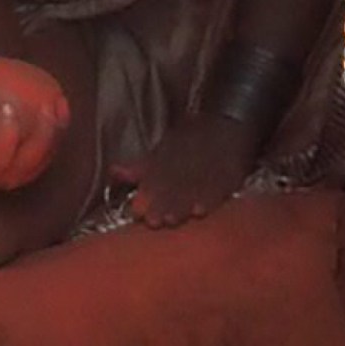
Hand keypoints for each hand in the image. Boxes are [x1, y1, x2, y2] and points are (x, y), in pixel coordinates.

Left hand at [116, 112, 259, 227]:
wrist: (226, 123)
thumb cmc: (189, 143)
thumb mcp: (161, 152)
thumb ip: (139, 168)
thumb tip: (115, 172)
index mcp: (167, 158)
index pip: (154, 177)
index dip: (146, 195)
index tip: (138, 211)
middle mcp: (185, 163)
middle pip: (172, 187)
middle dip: (162, 204)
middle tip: (155, 221)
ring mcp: (208, 168)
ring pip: (193, 189)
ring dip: (181, 206)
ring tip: (173, 220)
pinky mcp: (229, 174)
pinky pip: (219, 187)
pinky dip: (210, 200)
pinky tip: (201, 211)